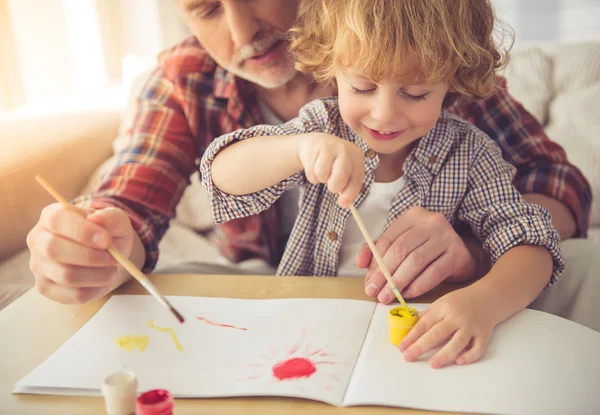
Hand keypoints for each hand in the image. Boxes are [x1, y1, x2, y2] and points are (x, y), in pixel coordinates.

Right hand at [26, 204, 134, 303]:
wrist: (108, 257)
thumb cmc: (108, 235)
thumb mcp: (116, 221)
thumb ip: (111, 217)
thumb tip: (97, 219)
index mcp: (51, 216)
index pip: (56, 220)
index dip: (82, 231)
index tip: (107, 240)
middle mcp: (38, 240)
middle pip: (53, 249)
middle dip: (89, 256)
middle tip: (113, 258)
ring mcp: (38, 266)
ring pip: (65, 275)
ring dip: (97, 274)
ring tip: (111, 267)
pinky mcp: (46, 288)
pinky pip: (72, 294)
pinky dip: (95, 288)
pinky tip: (102, 278)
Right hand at [298, 133, 364, 207]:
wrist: (317, 144)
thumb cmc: (334, 163)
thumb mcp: (346, 172)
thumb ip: (348, 187)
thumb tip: (345, 204)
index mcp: (357, 157)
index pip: (356, 179)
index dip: (349, 194)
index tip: (343, 204)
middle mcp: (345, 149)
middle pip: (341, 175)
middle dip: (334, 186)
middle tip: (331, 186)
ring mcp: (330, 146)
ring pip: (323, 174)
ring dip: (321, 179)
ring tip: (323, 172)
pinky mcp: (315, 148)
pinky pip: (311, 172)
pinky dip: (312, 176)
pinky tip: (315, 166)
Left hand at [357, 207, 477, 301]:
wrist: (462, 254)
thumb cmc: (427, 249)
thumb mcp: (402, 244)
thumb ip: (378, 251)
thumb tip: (360, 263)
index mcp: (413, 215)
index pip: (387, 240)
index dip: (375, 265)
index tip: (368, 284)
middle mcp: (431, 222)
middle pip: (400, 250)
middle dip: (385, 275)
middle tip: (376, 293)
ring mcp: (446, 236)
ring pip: (415, 261)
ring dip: (399, 282)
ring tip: (388, 296)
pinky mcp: (458, 253)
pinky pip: (433, 273)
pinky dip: (418, 286)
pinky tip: (408, 294)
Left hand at [399, 287, 495, 367]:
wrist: (488, 297)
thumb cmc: (460, 302)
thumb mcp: (441, 303)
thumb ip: (426, 315)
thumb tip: (408, 330)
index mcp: (443, 308)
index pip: (425, 323)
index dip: (412, 336)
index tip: (402, 347)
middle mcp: (457, 317)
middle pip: (438, 333)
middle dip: (421, 346)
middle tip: (408, 357)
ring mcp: (471, 326)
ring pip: (458, 342)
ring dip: (445, 354)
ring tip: (433, 365)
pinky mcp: (484, 335)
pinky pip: (478, 348)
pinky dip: (470, 356)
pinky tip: (459, 361)